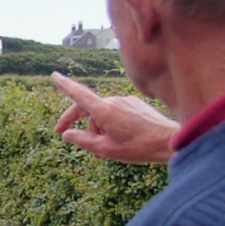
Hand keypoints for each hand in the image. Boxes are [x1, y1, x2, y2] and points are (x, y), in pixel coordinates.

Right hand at [51, 72, 177, 163]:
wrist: (170, 142)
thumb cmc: (138, 147)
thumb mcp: (105, 149)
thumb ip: (82, 140)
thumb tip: (67, 134)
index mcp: (104, 110)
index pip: (78, 94)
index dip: (64, 85)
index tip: (54, 76)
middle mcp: (114, 101)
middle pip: (87, 108)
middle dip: (76, 121)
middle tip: (65, 134)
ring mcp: (126, 101)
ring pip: (102, 113)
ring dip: (96, 128)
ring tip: (101, 149)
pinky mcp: (135, 104)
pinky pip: (115, 112)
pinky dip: (109, 124)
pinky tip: (115, 140)